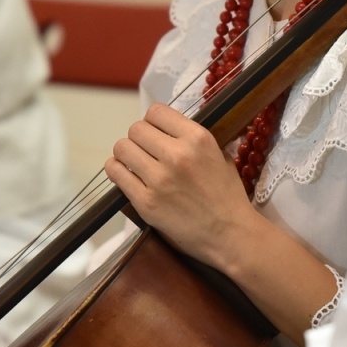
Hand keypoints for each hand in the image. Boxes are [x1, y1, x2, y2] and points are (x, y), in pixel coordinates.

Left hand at [104, 103, 259, 269]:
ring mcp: (159, 179)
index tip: (154, 133)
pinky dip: (117, 170)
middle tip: (145, 151)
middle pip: (136, 129)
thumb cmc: (227, 196)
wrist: (231, 234)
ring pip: (122, 148)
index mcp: (197, 138)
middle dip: (138, 138)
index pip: (156, 112)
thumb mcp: (220, 155)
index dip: (152, 122)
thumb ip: (193, 140)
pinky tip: (125, 174)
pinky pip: (116, 173)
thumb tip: (168, 129)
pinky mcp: (146, 202)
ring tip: (134, 163)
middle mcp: (177, 154)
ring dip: (125, 154)